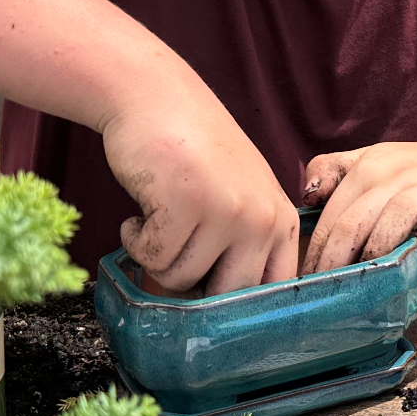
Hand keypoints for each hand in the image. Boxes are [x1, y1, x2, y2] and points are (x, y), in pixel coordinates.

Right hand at [102, 85, 299, 294]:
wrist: (154, 97)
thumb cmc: (192, 153)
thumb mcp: (237, 196)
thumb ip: (238, 248)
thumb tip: (212, 317)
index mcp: (281, 221)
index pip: (273, 292)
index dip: (236, 308)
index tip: (208, 306)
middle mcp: (263, 219)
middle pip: (226, 295)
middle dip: (189, 286)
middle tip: (169, 254)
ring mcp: (227, 212)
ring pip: (180, 279)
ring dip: (155, 257)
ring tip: (157, 219)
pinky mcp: (186, 205)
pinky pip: (152, 257)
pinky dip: (135, 242)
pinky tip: (139, 212)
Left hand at [302, 140, 416, 273]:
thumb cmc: (415, 175)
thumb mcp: (372, 164)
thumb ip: (335, 172)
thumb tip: (307, 196)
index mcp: (369, 166)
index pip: (332, 214)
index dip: (316, 252)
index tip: (308, 283)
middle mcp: (397, 172)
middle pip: (356, 220)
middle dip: (336, 262)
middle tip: (328, 296)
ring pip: (398, 214)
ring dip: (379, 247)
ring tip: (370, 278)